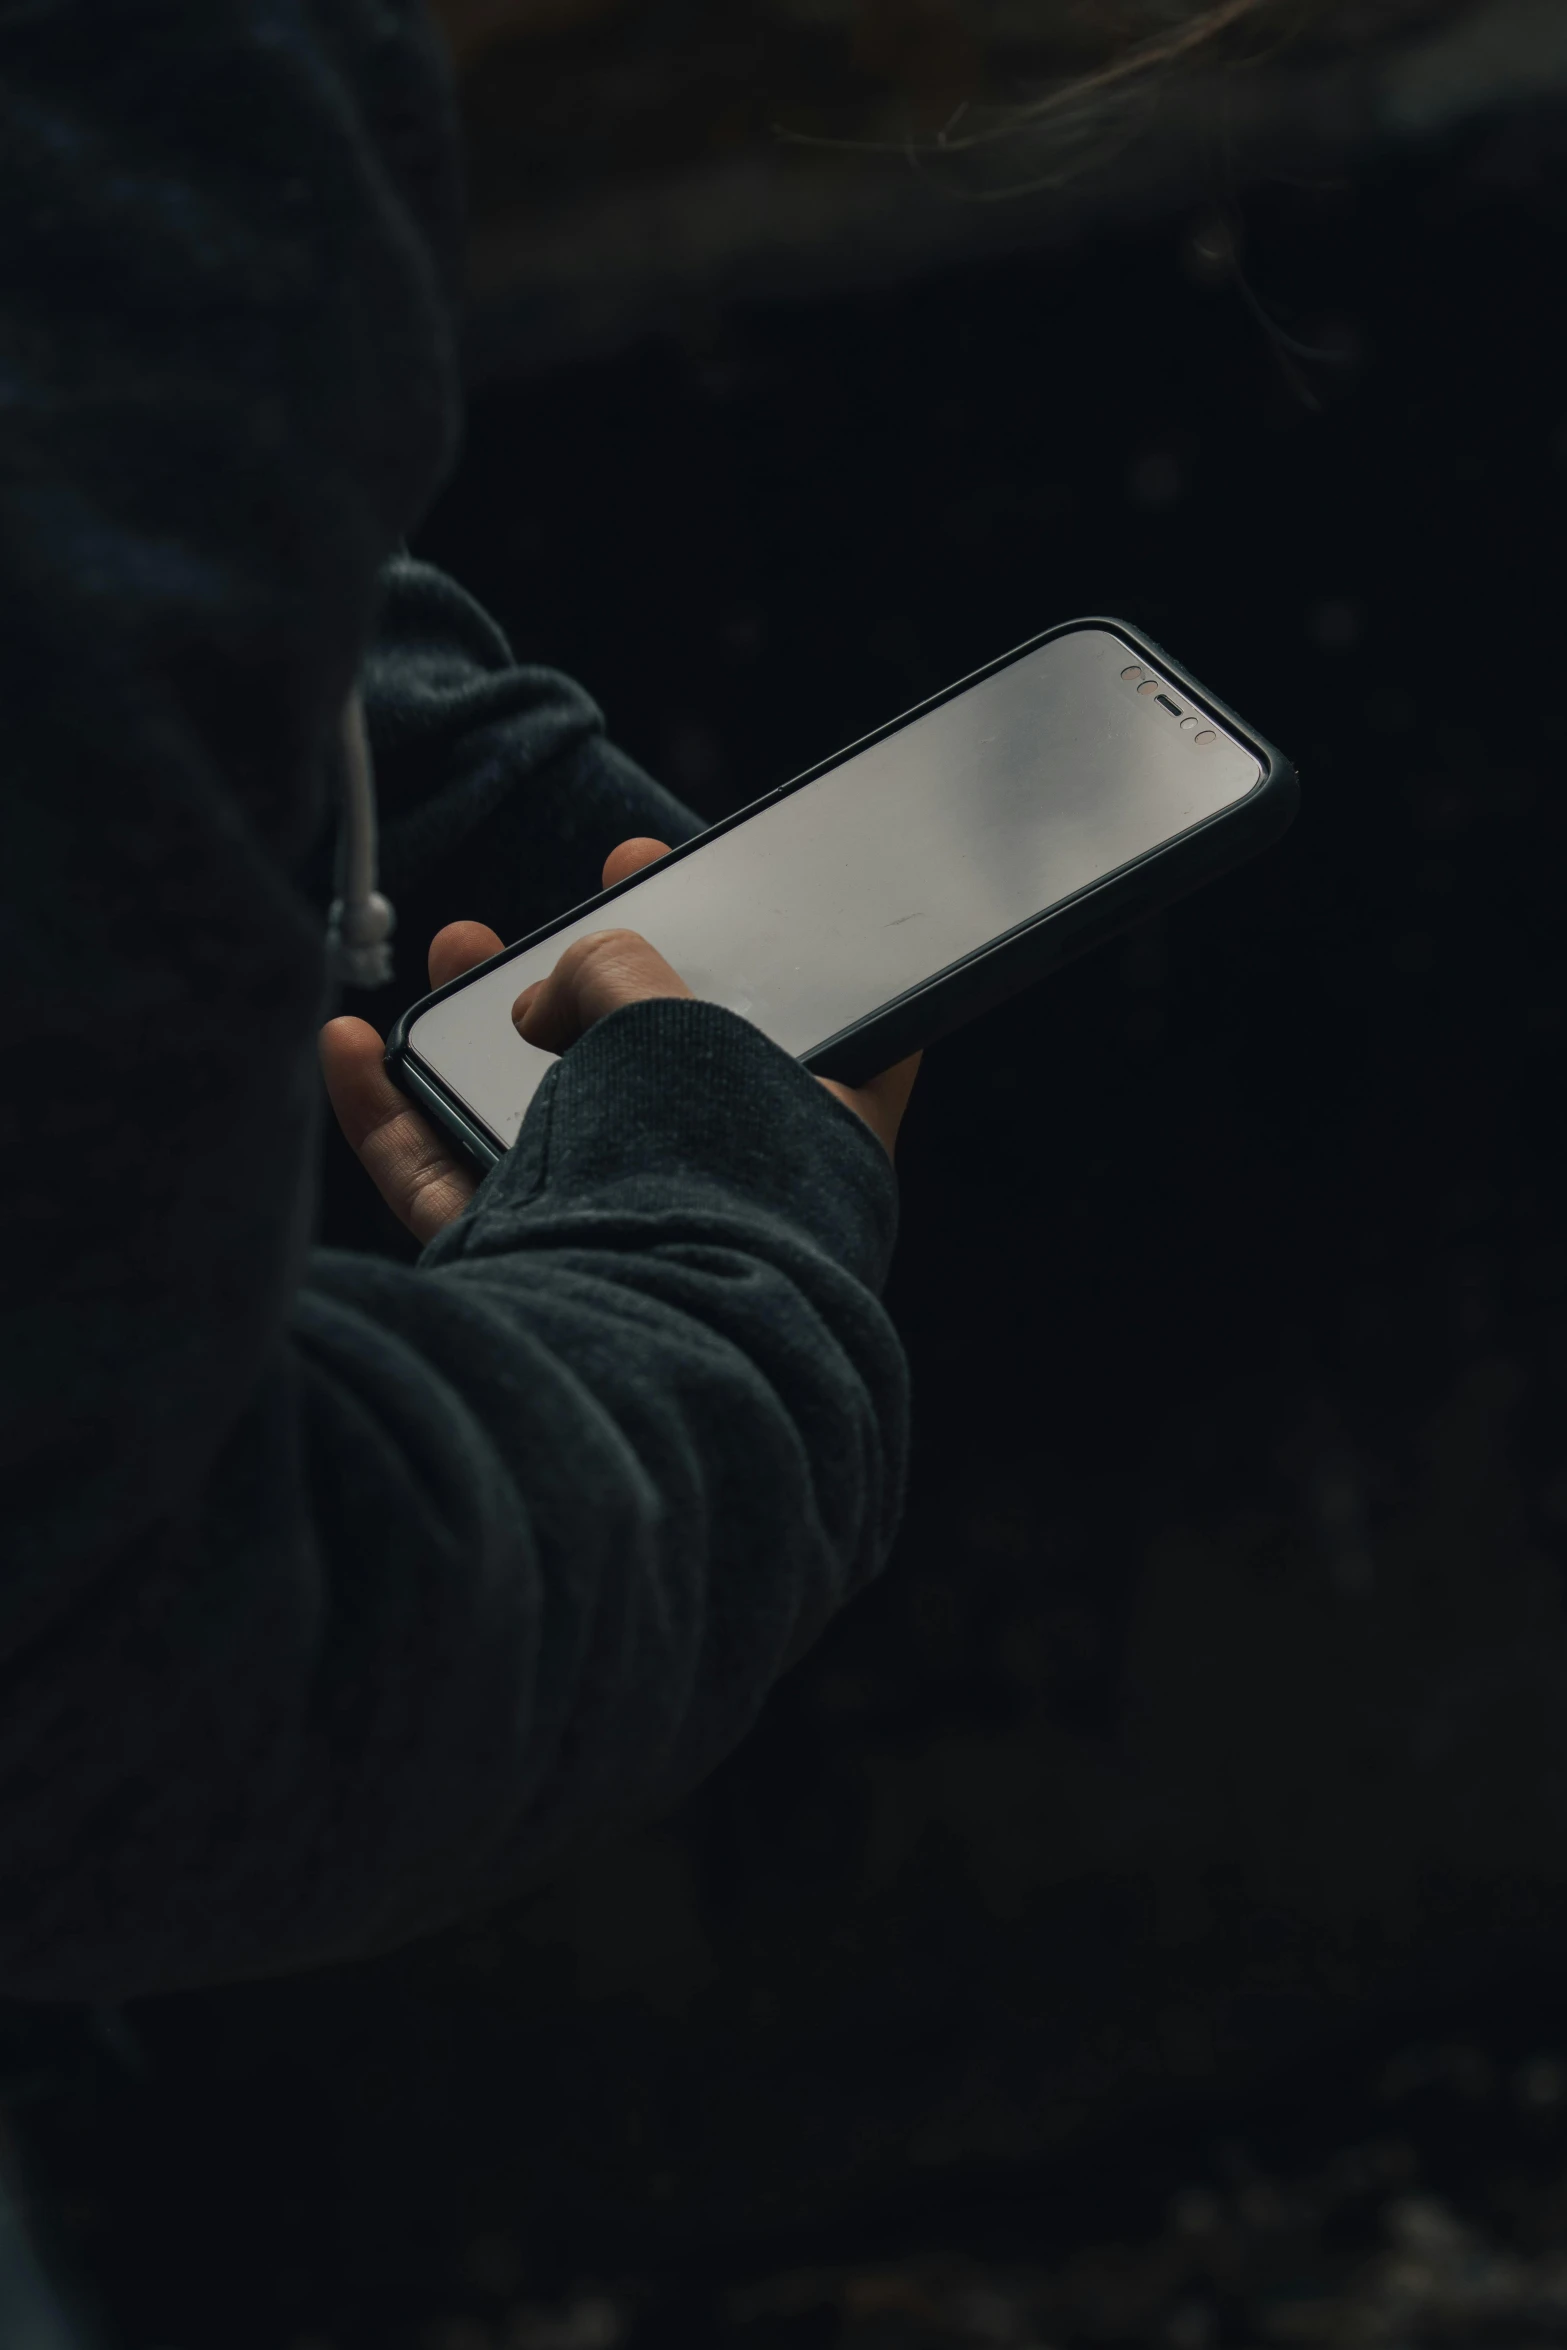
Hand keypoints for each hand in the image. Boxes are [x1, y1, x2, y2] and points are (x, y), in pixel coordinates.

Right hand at [319, 837, 922, 1244]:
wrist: (658, 1343)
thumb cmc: (714, 1182)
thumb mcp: (679, 1025)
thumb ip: (613, 973)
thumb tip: (533, 1003)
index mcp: (814, 1138)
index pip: (803, 1031)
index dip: (750, 947)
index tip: (668, 875)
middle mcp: (719, 1198)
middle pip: (644, 1079)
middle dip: (580, 988)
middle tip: (548, 924)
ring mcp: (613, 1241)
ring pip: (533, 1126)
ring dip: (477, 1038)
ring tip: (449, 947)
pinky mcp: (523, 1276)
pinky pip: (444, 1190)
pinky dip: (392, 1121)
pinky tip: (349, 1048)